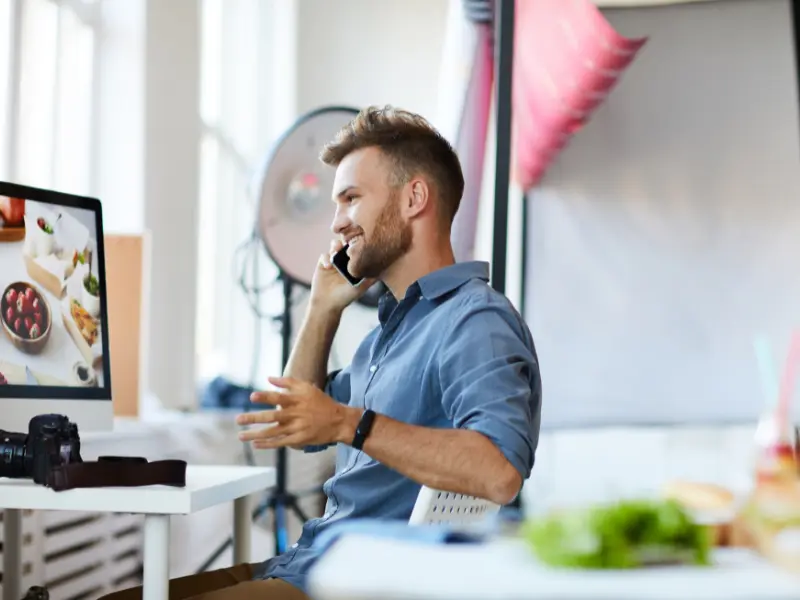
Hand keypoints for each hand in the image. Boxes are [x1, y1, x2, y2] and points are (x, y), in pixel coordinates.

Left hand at [236, 376, 357, 449]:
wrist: (339, 421)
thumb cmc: (321, 402)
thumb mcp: (308, 388)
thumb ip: (288, 382)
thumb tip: (269, 378)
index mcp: (297, 400)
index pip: (278, 397)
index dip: (265, 397)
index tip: (252, 396)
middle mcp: (296, 414)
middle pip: (272, 417)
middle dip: (254, 418)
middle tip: (238, 419)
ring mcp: (297, 428)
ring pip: (273, 432)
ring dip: (255, 434)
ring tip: (241, 435)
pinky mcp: (299, 439)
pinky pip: (280, 443)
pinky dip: (268, 444)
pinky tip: (256, 444)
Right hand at [309, 239, 376, 313]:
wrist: (328, 303)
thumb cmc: (346, 296)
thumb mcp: (362, 287)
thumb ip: (371, 278)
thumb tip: (384, 269)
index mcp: (355, 262)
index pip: (358, 247)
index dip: (359, 242)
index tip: (361, 242)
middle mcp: (345, 258)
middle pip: (347, 242)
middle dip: (347, 239)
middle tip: (348, 243)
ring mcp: (334, 259)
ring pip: (335, 245)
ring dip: (336, 245)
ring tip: (337, 251)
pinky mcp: (323, 263)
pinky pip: (324, 255)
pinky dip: (326, 258)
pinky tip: (328, 266)